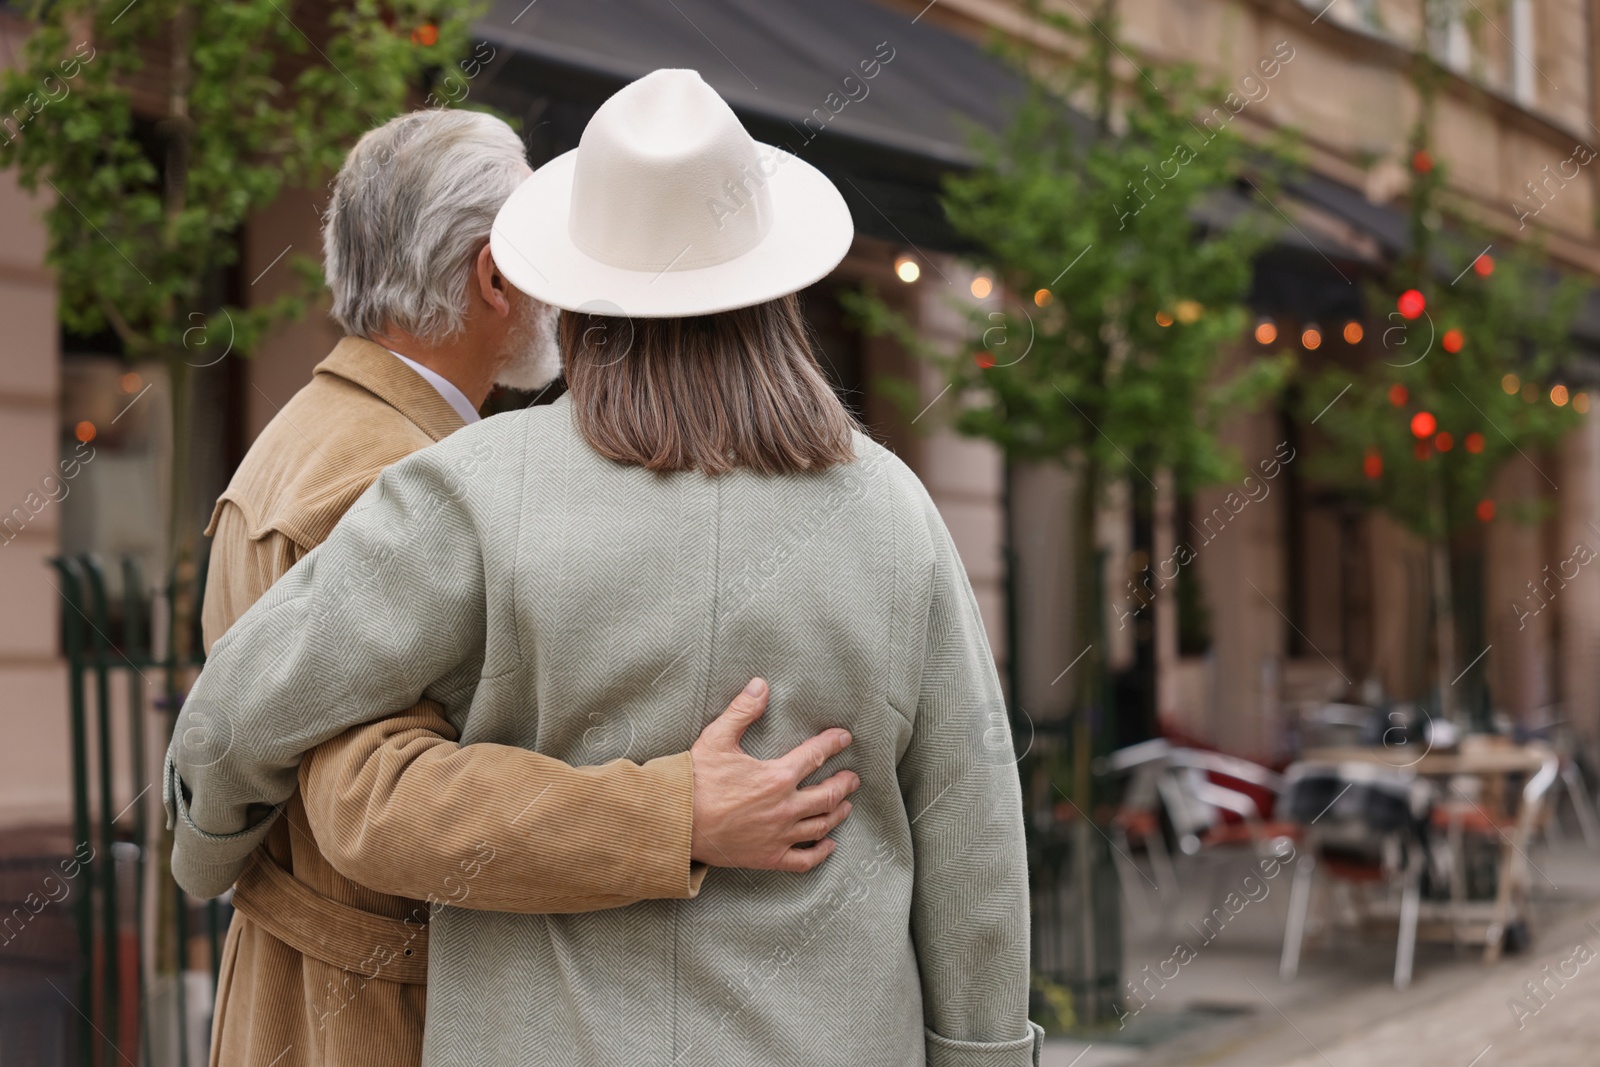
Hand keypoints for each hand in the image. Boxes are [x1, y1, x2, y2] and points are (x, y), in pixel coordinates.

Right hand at [689, 678, 858, 872]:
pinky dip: (821, 852)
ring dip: (838, 813)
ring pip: (821, 825)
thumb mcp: (716, 738)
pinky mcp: (769, 857)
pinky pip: (804, 860)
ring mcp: (779, 835)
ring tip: (845, 805)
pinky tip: (829, 845)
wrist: (676, 823)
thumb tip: (761, 685)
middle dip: (844, 784)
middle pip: (828, 795)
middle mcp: (785, 808)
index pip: (816, 756)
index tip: (844, 738)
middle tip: (853, 778)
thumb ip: (742, 711)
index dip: (833, 744)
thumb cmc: (694, 781)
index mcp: (776, 777)